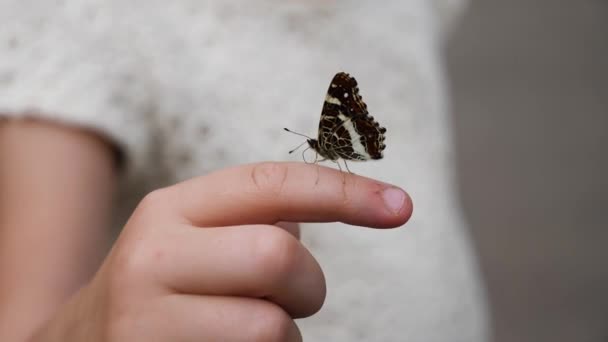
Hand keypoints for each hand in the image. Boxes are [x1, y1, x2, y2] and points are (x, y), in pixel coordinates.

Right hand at [32, 162, 411, 341]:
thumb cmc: (162, 290)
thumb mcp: (190, 239)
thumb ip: (252, 217)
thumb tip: (323, 205)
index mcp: (170, 210)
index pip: (272, 183)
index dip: (344, 193)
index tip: (402, 207)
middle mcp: (153, 258)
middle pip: (280, 256)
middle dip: (307, 285)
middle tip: (291, 300)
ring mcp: (147, 322)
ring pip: (273, 327)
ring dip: (283, 336)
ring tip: (245, 332)